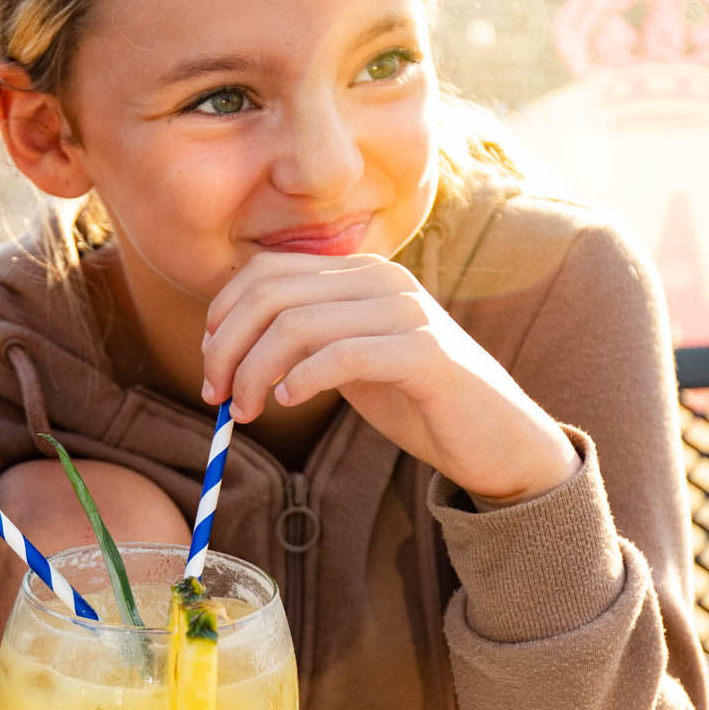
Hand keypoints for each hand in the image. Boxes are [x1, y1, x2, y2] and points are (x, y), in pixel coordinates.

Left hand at [202, 250, 577, 505]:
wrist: (497, 438)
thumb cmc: (418, 400)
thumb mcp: (349, 360)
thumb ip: (303, 342)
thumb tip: (227, 351)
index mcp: (360, 274)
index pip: (266, 272)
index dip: (223, 316)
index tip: (211, 366)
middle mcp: (383, 280)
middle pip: (272, 296)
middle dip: (229, 348)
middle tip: (219, 397)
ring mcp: (408, 312)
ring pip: (298, 325)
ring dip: (257, 372)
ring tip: (248, 412)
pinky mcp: (426, 354)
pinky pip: (344, 354)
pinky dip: (304, 377)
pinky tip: (289, 401)